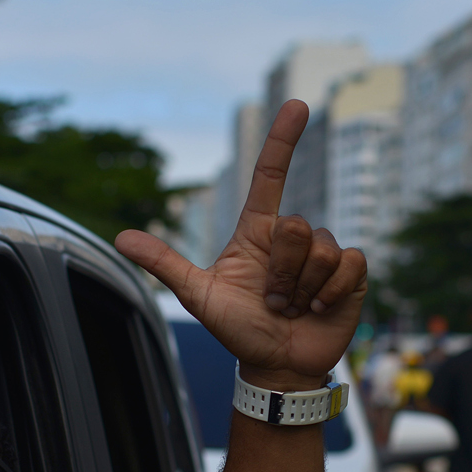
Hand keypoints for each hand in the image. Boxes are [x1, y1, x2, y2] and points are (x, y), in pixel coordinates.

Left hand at [115, 100, 367, 391]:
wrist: (277, 367)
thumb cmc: (239, 329)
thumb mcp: (199, 296)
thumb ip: (165, 264)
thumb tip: (120, 238)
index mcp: (258, 232)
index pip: (270, 176)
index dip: (283, 140)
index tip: (297, 104)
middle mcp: (291, 237)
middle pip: (296, 225)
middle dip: (282, 272)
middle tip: (272, 299)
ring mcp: (323, 254)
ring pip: (322, 249)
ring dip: (304, 288)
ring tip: (293, 307)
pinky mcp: (351, 274)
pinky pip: (349, 265)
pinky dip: (332, 293)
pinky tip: (320, 309)